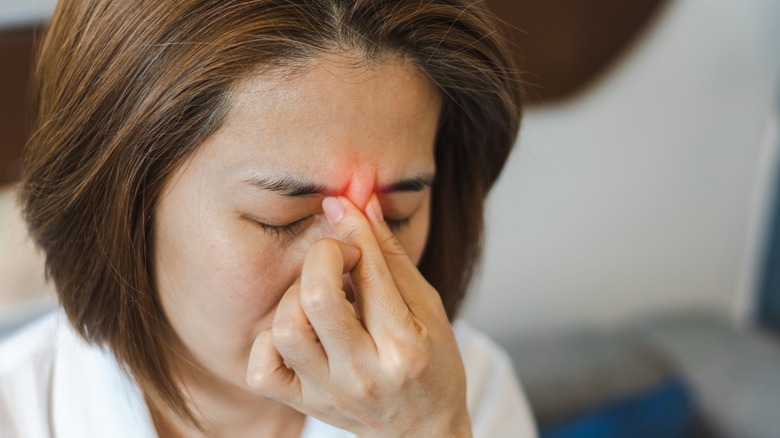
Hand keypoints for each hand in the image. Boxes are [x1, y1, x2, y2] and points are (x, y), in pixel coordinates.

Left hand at [246, 194, 471, 436]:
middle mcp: (362, 375)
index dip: (353, 228)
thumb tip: (360, 202)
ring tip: (321, 295)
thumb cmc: (432, 366)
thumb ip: (391, 256)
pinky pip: (261, 366)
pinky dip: (271, 340)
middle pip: (316, 297)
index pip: (369, 272)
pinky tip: (299, 329)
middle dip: (322, 255)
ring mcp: (328, 393)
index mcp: (404, 348)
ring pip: (284, 327)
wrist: (421, 432)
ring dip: (296, 296)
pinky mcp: (304, 403)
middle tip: (338, 254)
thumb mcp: (428, 307)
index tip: (343, 204)